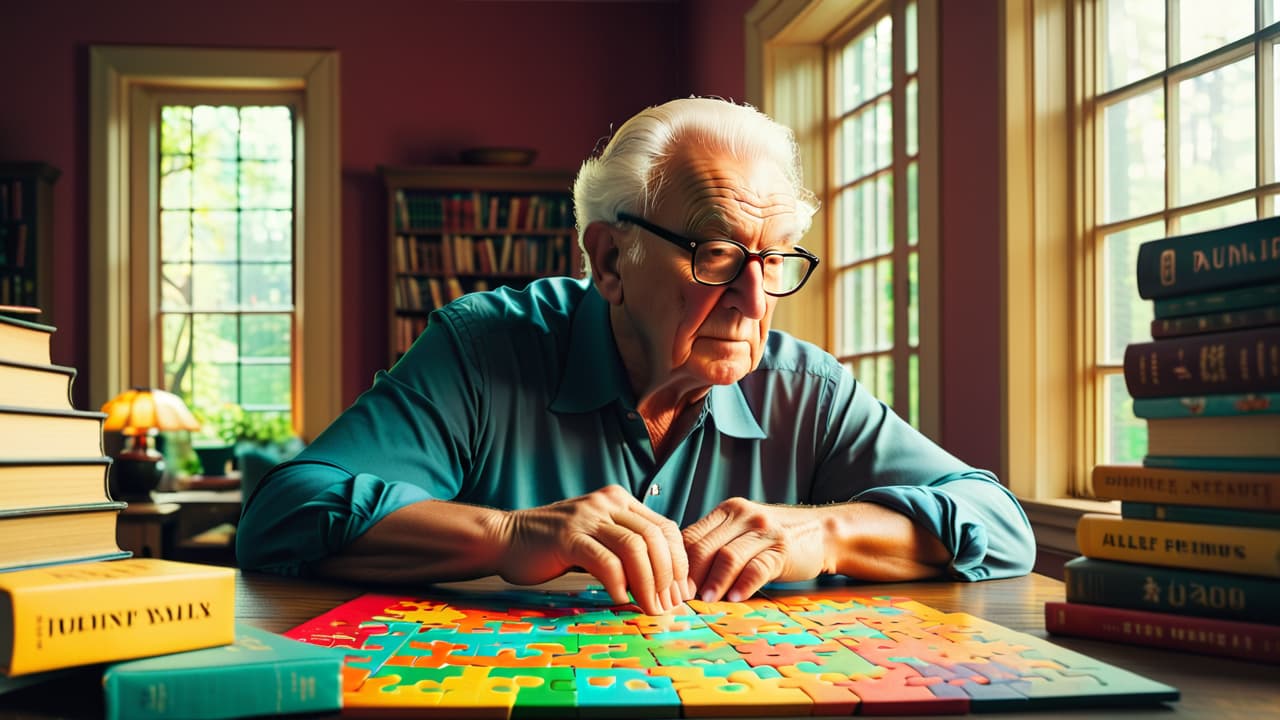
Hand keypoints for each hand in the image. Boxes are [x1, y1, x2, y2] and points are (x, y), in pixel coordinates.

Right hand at [495, 485, 688, 614]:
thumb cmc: (552, 545)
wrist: (505, 538)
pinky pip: (605, 561)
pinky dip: (618, 584)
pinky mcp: (567, 537)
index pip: (664, 527)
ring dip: (648, 584)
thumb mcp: (596, 536)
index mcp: (619, 500)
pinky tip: (620, 600)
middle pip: (654, 537)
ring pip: (635, 548)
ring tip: (649, 608)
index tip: (679, 592)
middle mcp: (607, 503)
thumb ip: (625, 547)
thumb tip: (663, 582)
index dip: (678, 562)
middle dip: (667, 576)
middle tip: (668, 606)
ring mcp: (587, 518)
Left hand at [682, 498, 832, 602]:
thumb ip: (714, 545)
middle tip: (683, 600)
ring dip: (714, 582)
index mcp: (726, 511)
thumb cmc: (773, 539)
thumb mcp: (741, 532)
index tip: (671, 588)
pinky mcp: (782, 549)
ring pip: (728, 557)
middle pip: (704, 547)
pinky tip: (736, 598)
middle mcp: (742, 515)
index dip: (677, 565)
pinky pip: (757, 568)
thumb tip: (680, 577)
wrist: (821, 532)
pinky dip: (744, 584)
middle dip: (690, 577)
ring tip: (705, 601)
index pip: (690, 536)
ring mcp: (764, 531)